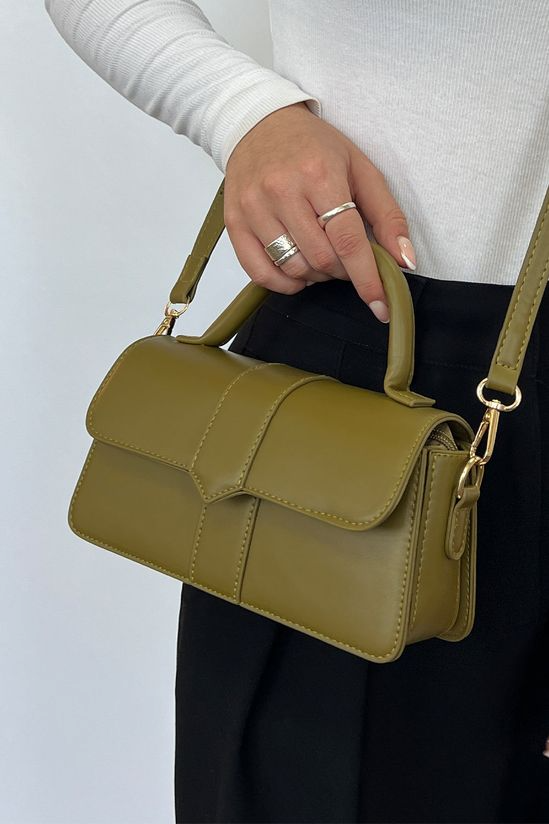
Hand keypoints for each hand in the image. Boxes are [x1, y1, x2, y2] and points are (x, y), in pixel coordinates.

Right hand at [223, 101, 415, 322]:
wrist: (258, 123)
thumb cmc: (314, 147)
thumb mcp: (360, 169)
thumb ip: (387, 216)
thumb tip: (404, 261)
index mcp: (319, 174)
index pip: (347, 240)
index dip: (367, 277)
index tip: (381, 305)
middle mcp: (282, 191)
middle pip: (321, 259)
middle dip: (342, 271)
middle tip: (346, 259)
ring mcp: (254, 208)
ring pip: (293, 269)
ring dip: (316, 276)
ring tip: (321, 257)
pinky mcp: (234, 223)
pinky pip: (260, 273)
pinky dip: (285, 283)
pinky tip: (297, 272)